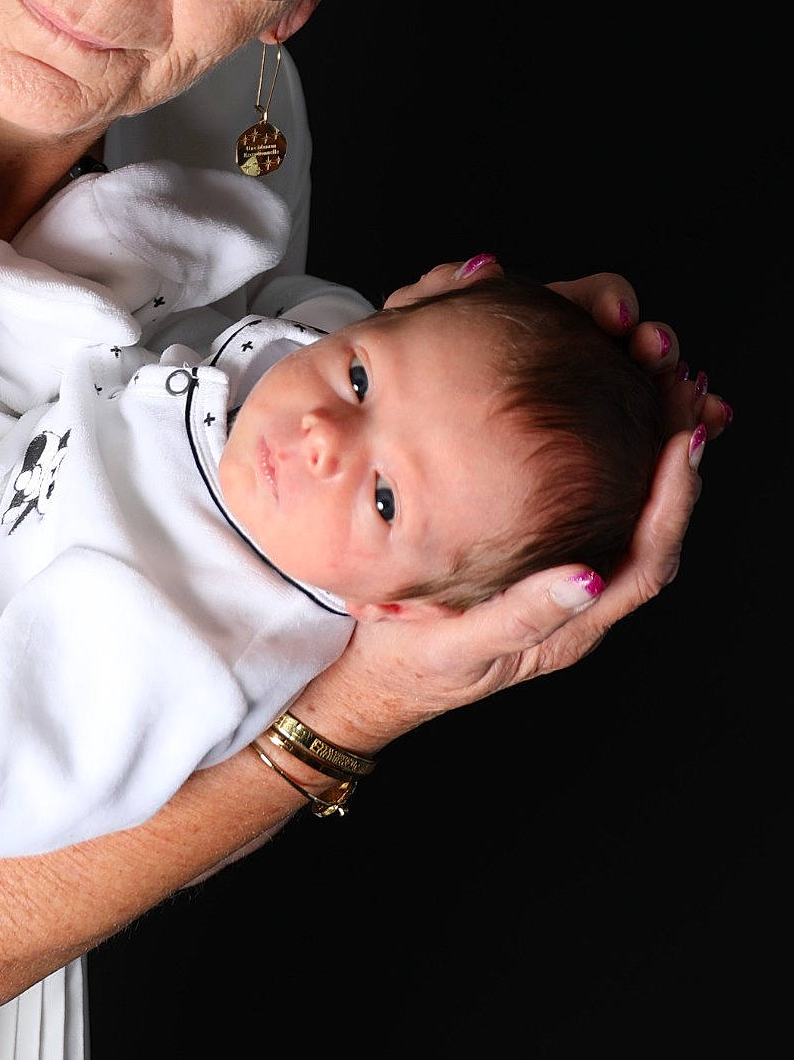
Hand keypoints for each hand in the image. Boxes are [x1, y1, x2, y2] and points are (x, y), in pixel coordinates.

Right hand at [295, 414, 703, 752]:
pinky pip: (598, 501)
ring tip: (660, 384)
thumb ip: (520, 619)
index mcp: (575, 627)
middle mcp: (583, 601)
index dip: (674, 500)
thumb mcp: (457, 646)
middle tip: (680, 384)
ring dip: (651, 447)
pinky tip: (611, 411)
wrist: (377, 675)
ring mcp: (565, 575)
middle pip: (655, 526)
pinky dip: (617, 452)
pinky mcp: (540, 551)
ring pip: (633, 509)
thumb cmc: (412, 662)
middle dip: (674, 456)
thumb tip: (586, 581)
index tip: (682, 439)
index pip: (649, 559)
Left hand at [385, 255, 731, 439]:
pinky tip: (702, 435)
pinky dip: (683, 442)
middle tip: (656, 357)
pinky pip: (653, 455)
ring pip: (657, 398)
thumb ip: (438, 297)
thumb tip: (484, 268)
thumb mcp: (411, 337)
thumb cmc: (411, 386)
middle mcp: (583, 363)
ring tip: (697, 409)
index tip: (615, 315)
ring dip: (682, 398)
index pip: (597, 299)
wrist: (402, 459)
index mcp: (547, 327)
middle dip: (658, 349)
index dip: (611, 300)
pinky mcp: (608, 465)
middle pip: (640, 346)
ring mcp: (599, 412)